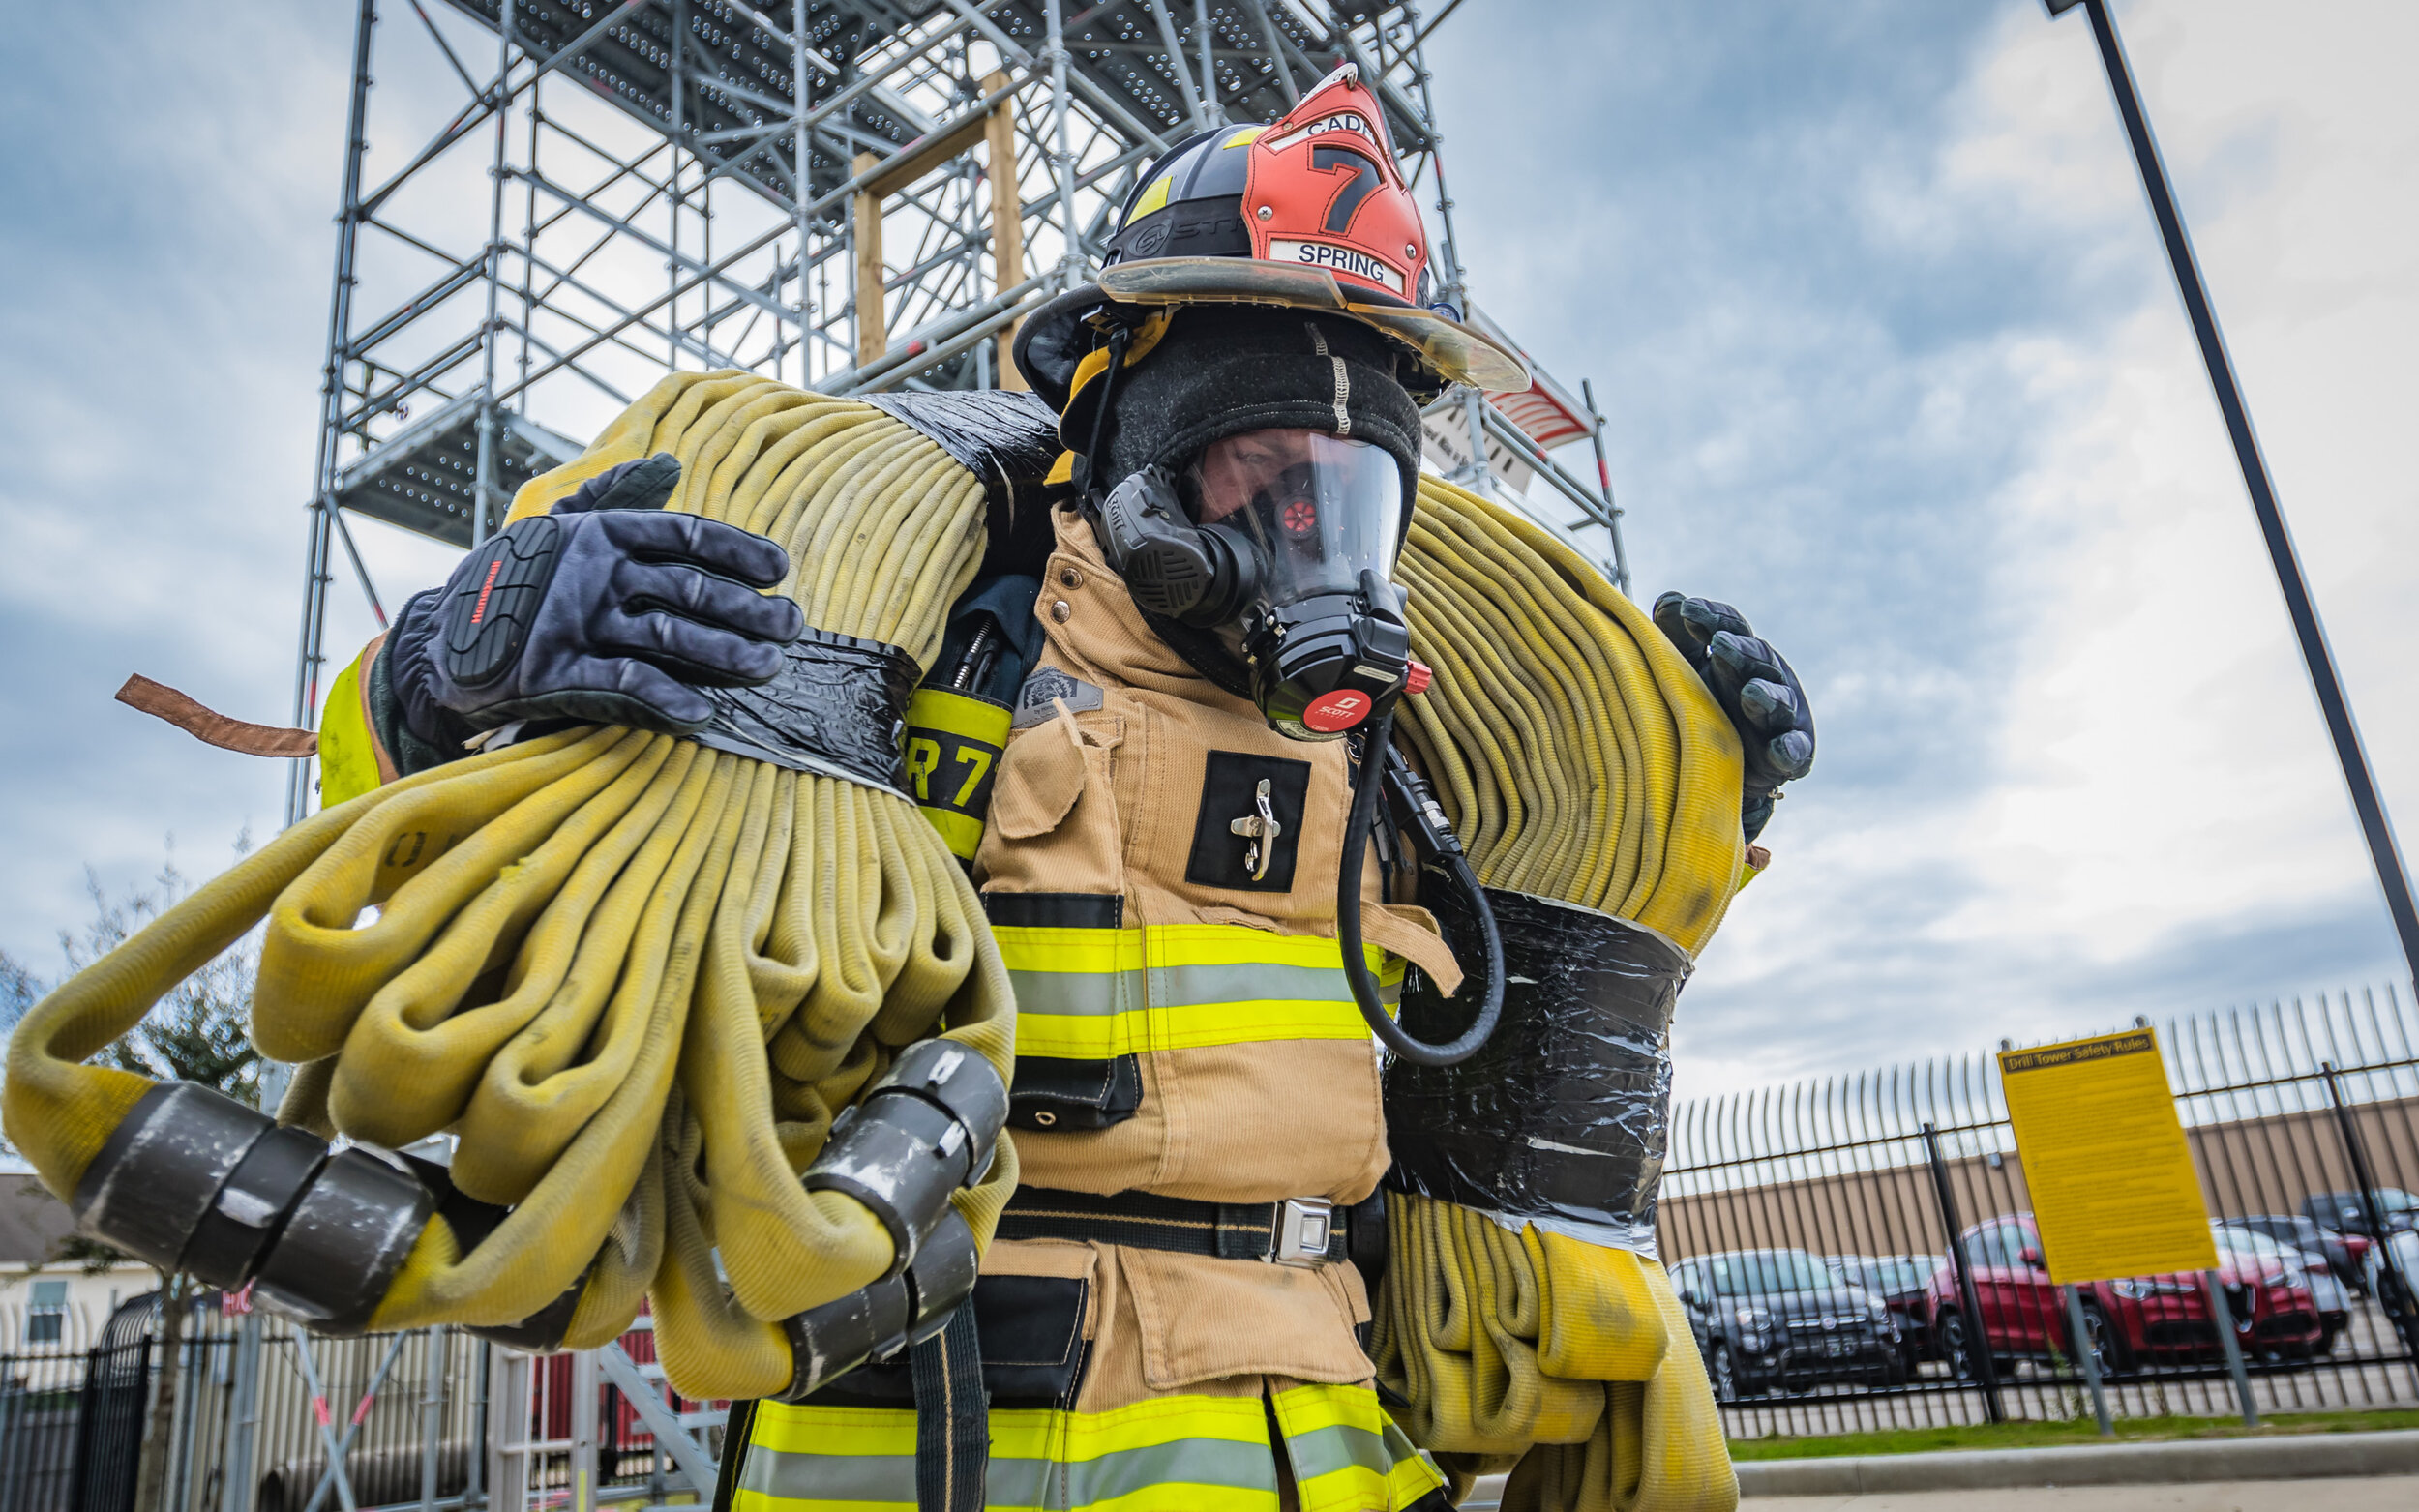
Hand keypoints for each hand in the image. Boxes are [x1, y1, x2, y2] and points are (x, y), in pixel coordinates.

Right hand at [389, 454, 804, 739]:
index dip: (738, 551)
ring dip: (725, 654)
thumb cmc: (517, 578)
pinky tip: (704, 713)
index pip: (686, 535)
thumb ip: (619, 495)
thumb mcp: (564, 525)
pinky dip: (667, 699)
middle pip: (689, 589)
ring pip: (670, 636)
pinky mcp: (557, 671)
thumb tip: (668, 461)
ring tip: (767, 667)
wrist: (443, 636)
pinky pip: (624, 684)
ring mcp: (577, 623)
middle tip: (793, 626)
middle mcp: (595, 574)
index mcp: (602, 534)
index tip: (781, 569)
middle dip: (748, 609)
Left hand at [1654, 593, 1813, 841]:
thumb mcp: (1686, 670)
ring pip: (1777, 703)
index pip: (1730, 628)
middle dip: (1740, 652)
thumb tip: (1669, 600)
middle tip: (1719, 643)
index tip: (1688, 610)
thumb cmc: (1704, 705)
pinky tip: (1781, 751)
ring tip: (1750, 692)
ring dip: (1767, 697)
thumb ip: (1677, 636)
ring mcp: (1779, 718)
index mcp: (1740, 654)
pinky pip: (1793, 752)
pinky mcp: (1789, 757)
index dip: (1713, 618)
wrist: (1722, 765)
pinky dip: (1789, 751)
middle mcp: (1765, 679)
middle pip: (1757, 660)